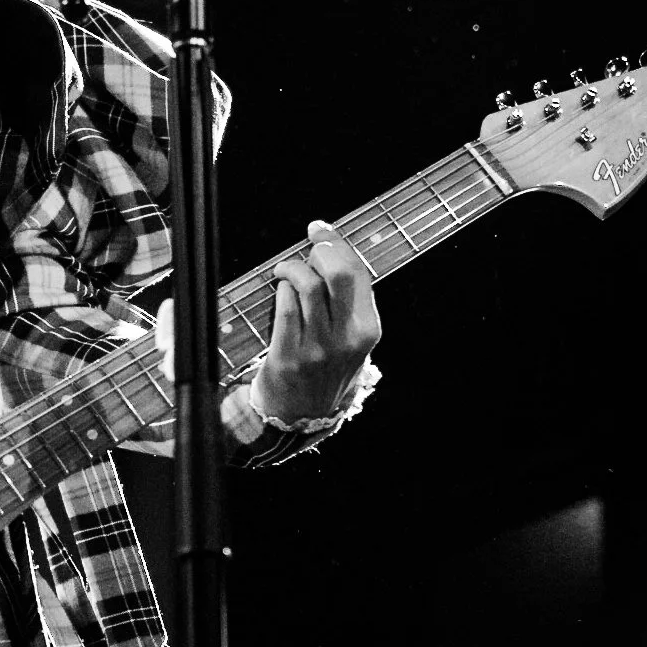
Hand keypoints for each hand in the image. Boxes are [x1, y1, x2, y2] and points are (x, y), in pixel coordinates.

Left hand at [154, 221, 380, 420]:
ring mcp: (317, 348)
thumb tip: (331, 252)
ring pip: (308, 285)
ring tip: (285, 272)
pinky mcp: (289, 356)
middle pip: (338, 273)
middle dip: (319, 250)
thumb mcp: (351, 341)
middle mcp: (346, 339)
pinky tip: (279, 291)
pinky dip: (281, 290)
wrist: (301, 417)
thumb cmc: (325, 372)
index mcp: (367, 330)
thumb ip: (349, 304)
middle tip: (306, 249)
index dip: (336, 244)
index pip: (357, 273)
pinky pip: (285, 307)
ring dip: (293, 267)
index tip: (320, 230)